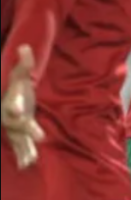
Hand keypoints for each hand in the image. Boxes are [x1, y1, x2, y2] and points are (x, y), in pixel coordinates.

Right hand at [2, 47, 44, 169]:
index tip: (16, 110)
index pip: (12, 104)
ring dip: (24, 149)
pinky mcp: (19, 134)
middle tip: (41, 136)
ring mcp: (14, 127)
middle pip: (17, 125)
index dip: (14, 106)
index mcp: (9, 102)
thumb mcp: (20, 73)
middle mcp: (9, 117)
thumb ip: (24, 61)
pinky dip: (23, 155)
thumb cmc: (15, 84)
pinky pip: (20, 146)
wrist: (10, 98)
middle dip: (28, 131)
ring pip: (18, 139)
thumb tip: (25, 47)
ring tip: (30, 160)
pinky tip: (26, 165)